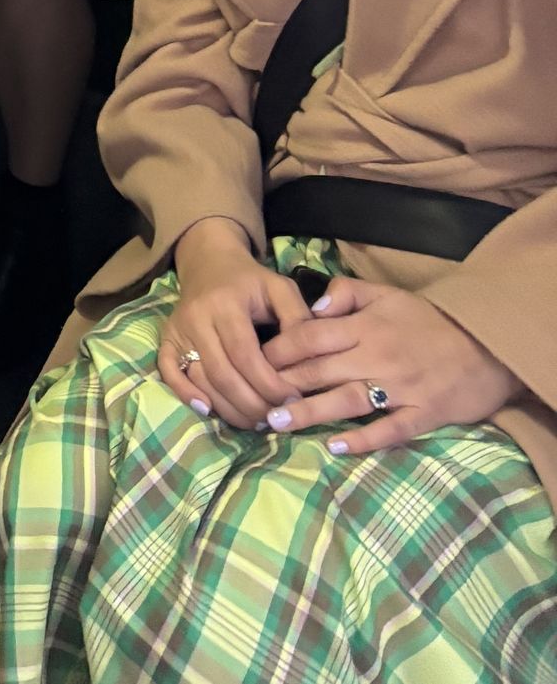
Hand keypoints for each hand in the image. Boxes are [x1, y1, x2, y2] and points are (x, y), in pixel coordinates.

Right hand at [156, 217, 304, 427]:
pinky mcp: (167, 338)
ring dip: (229, 408)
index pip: (245, 355)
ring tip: (257, 420)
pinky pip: (168, 370)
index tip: (294, 401)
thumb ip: (299, 319)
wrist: (210, 262)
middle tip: (278, 417)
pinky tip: (207, 410)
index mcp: (225, 304)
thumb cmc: (251, 281)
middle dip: (253, 404)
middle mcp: (196, 317)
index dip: (269, 384)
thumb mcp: (281, 289)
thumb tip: (311, 359)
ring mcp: (178, 329)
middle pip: (223, 374)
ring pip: (201, 379)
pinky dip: (184, 393)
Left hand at [260, 276, 523, 453]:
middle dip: (283, 384)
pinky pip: (390, 430)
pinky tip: (335, 447)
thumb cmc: (429, 321)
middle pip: (321, 370)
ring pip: (348, 401)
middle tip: (251, 396)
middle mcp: (378, 357)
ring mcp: (401, 389)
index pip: (312, 336)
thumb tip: (312, 305)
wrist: (488, 348)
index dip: (280, 348)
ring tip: (277, 423)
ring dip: (310, 413)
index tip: (253, 358)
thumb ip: (346, 293)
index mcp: (366, 326)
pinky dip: (363, 439)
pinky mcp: (424, 415)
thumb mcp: (387, 294)